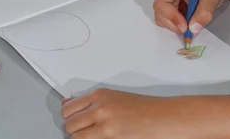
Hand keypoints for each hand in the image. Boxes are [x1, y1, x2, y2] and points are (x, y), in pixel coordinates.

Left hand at [61, 89, 192, 138]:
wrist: (161, 117)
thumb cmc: (142, 108)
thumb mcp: (114, 98)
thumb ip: (91, 102)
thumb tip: (68, 104)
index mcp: (99, 95)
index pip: (68, 108)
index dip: (69, 117)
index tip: (72, 119)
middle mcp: (99, 109)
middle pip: (69, 124)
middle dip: (74, 129)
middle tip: (84, 130)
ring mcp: (104, 125)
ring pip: (76, 137)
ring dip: (81, 137)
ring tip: (94, 135)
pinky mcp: (109, 138)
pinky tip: (102, 137)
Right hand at [153, 0, 229, 35]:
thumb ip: (204, 11)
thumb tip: (193, 29)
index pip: (161, 4)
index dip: (172, 18)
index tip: (186, 27)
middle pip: (160, 12)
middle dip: (174, 24)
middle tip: (190, 28)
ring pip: (162, 18)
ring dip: (176, 24)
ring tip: (192, 19)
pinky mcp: (168, 3)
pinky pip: (167, 19)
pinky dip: (178, 24)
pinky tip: (189, 18)